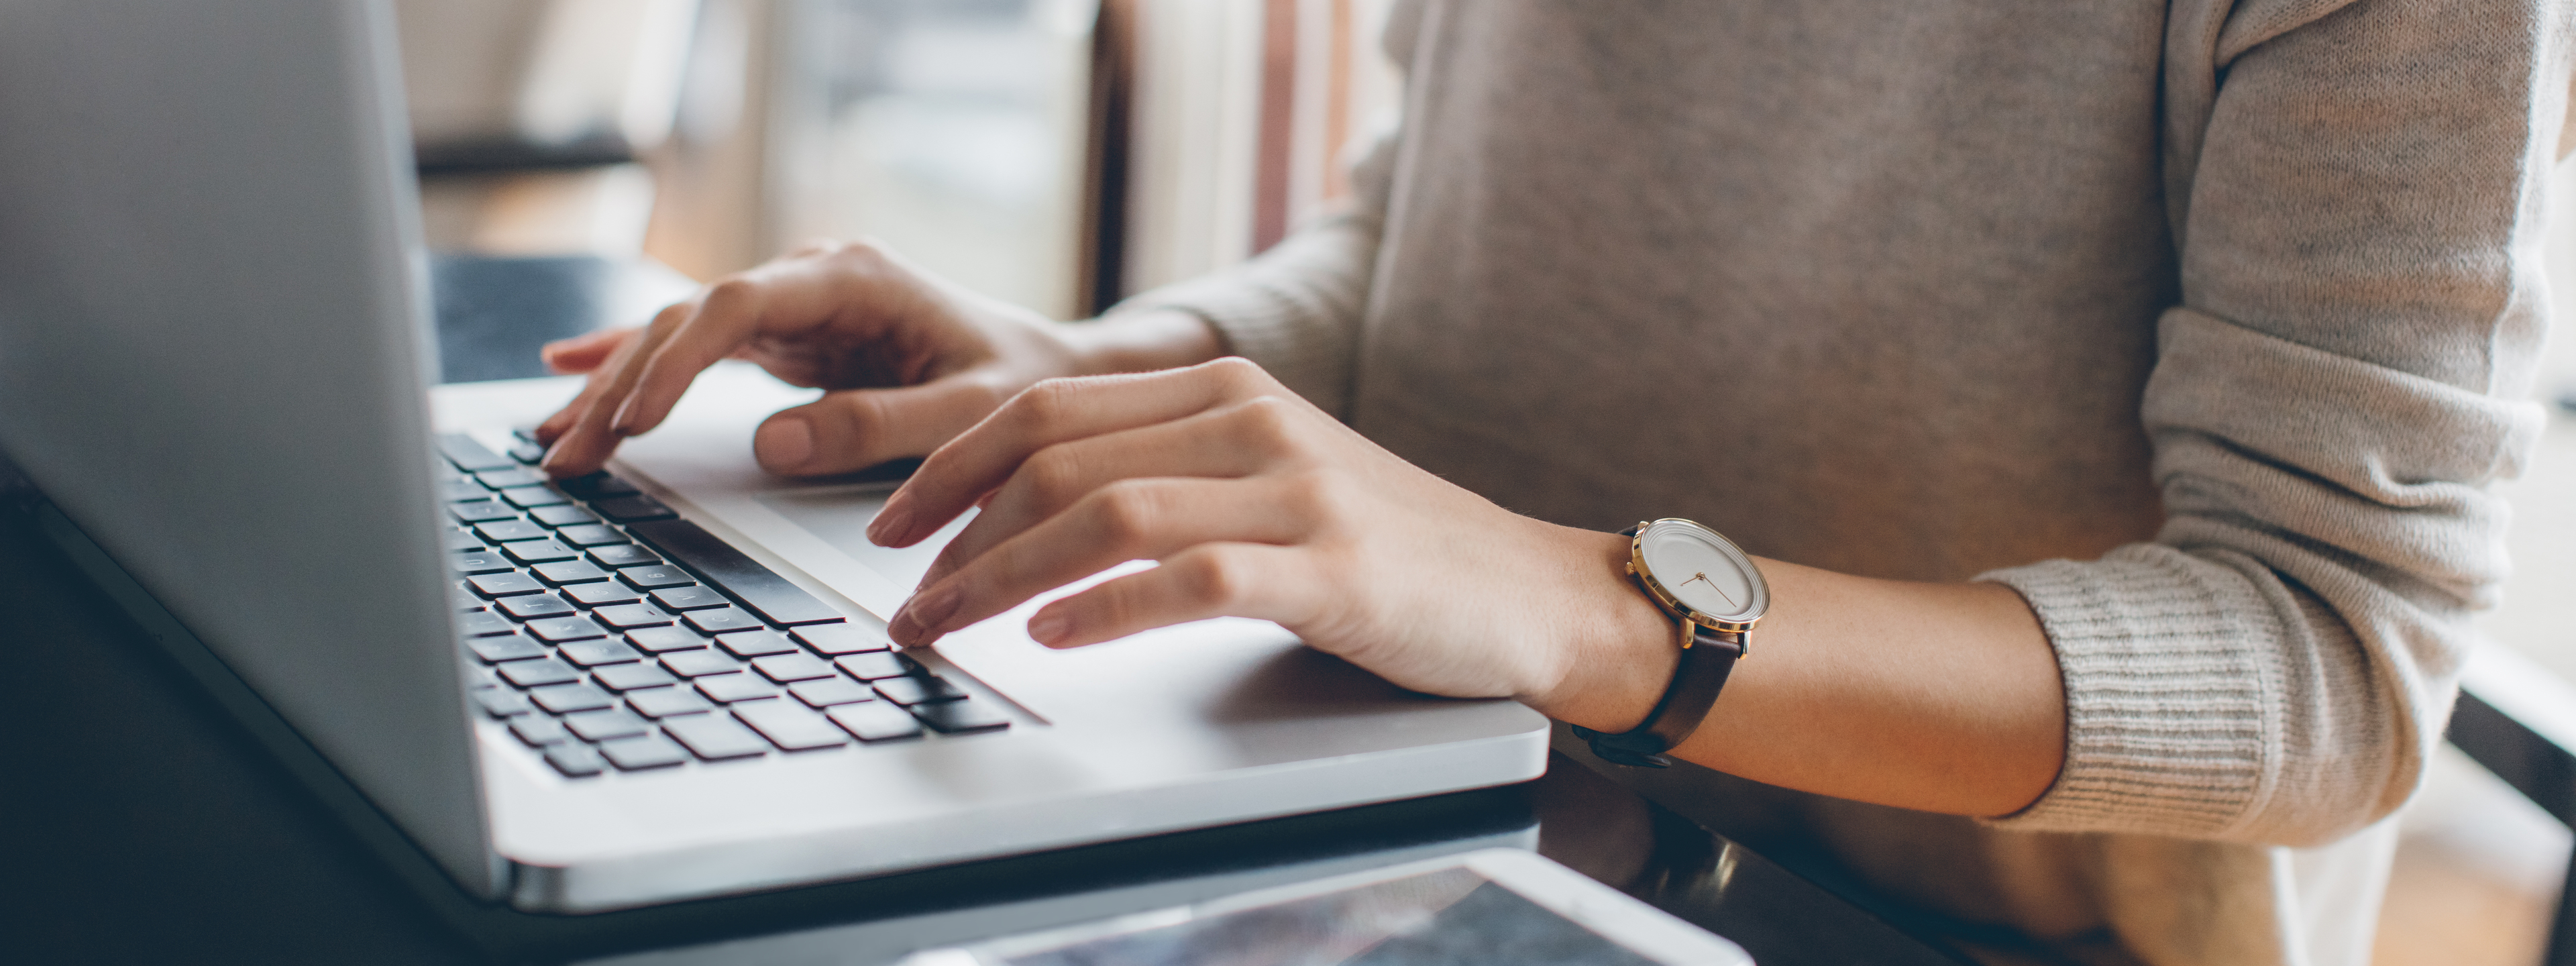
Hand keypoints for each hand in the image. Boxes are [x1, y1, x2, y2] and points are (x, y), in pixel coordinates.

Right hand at [533, 240, 1217, 478]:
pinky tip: (568, 371)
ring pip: (679, 336)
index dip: (676, 358)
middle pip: (690, 320)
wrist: (1054, 374)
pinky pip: (694, 348)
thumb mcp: (970, 413)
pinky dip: (634, 364)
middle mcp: (812, 280)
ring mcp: (793, 306)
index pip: (739, 305)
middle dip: (622, 386)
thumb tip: (772, 444)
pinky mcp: (786, 338)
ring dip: (613, 387)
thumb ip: (880, 427)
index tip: (634, 416)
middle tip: (568, 452)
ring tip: (554, 442)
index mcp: (855, 279)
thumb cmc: (1023, 387)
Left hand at [872, 358, 1678, 713]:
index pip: (1049, 405)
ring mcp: (1296, 492)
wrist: (1526, 591)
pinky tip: (1053, 636)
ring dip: (1001, 575)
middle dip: (953, 529)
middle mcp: (1253, 421)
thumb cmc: (1386, 549)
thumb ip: (1168, 466)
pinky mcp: (1332, 570)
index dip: (950, 464)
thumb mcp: (1269, 476)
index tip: (891, 524)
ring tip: (946, 623)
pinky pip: (1192, 578)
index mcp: (1226, 388)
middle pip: (1058, 453)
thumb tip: (1027, 506)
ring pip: (1107, 512)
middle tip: (901, 597)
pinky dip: (1107, 608)